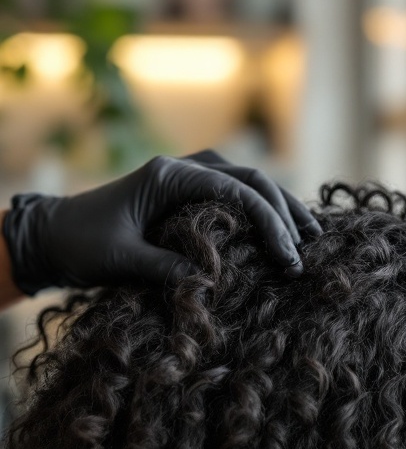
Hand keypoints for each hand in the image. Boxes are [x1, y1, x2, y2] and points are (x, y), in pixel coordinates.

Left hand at [2, 152, 322, 295]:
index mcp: (168, 175)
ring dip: (278, 208)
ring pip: (247, 183)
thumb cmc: (82, 244)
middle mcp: (182, 168)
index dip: (269, 223)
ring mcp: (186, 177)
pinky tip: (278, 229)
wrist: (53, 235)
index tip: (288, 257)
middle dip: (285, 213)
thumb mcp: (120, 259)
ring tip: (309, 236)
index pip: (237, 191)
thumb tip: (210, 279)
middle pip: (252, 180)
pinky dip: (259, 210)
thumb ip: (163, 266)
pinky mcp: (185, 193)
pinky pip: (233, 194)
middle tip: (309, 248)